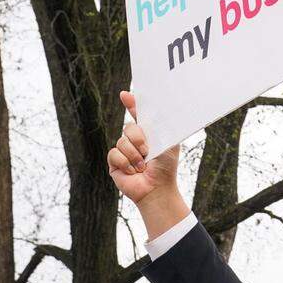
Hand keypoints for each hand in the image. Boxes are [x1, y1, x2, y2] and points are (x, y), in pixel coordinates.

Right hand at [107, 91, 180, 206]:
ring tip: (142, 166)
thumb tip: (163, 109)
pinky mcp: (114, 162)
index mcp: (148, 134)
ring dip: (134, 155)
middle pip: (129, 127)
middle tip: (148, 150)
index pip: (138, 115)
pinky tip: (132, 171)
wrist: (157, 187)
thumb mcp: (168, 143)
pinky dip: (125, 163)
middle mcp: (135, 141)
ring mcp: (124, 151)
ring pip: (122, 141)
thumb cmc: (165, 167)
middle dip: (139, 138)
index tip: (125, 95)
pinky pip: (114, 153)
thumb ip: (163, 127)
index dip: (132, 104)